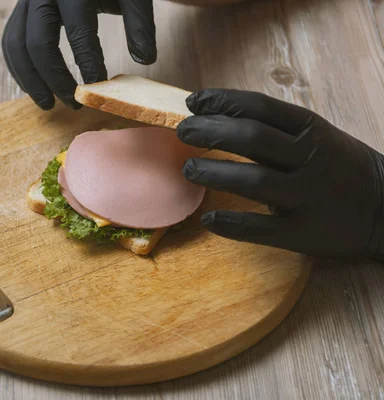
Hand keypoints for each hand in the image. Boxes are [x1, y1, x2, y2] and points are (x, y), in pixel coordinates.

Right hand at [2, 0, 155, 109]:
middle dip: (55, 79)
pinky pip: (10, 42)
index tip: (99, 86)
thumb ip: (139, 23)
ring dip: (30, 81)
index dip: (88, 63)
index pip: (78, 32)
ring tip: (48, 104)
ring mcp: (26, 1)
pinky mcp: (20, 10)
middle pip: (37, 44)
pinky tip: (35, 87)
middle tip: (74, 104)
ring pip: (15, 46)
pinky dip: (19, 68)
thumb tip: (145, 59)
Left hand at [177, 89, 383, 260]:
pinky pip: (261, 229)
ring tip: (188, 169)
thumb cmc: (339, 167)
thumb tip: (218, 117)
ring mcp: (307, 196)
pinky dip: (231, 224)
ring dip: (214, 172)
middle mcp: (310, 159)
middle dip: (211, 132)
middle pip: (252, 139)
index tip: (193, 103)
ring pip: (254, 181)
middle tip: (184, 133)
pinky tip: (208, 218)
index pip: (260, 107)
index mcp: (312, 130)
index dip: (222, 102)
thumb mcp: (318, 137)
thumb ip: (276, 131)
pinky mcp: (303, 232)